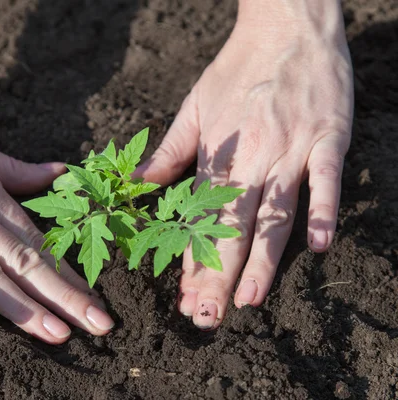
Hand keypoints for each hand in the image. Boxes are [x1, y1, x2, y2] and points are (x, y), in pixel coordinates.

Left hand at [136, 1, 352, 328]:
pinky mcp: (327, 137)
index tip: (185, 298)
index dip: (191, 261)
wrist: (285, 26)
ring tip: (248, 300)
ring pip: (274, 213)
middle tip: (208, 317)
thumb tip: (136, 186)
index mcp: (216, 155)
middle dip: (218, 274)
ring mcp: (291, 149)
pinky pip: (325, 178)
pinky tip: (320, 246)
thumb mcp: (192, 109)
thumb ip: (167, 153)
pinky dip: (323, 210)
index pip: (199, 220)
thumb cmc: (236, 71)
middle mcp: (251, 159)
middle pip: (231, 226)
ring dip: (261, 259)